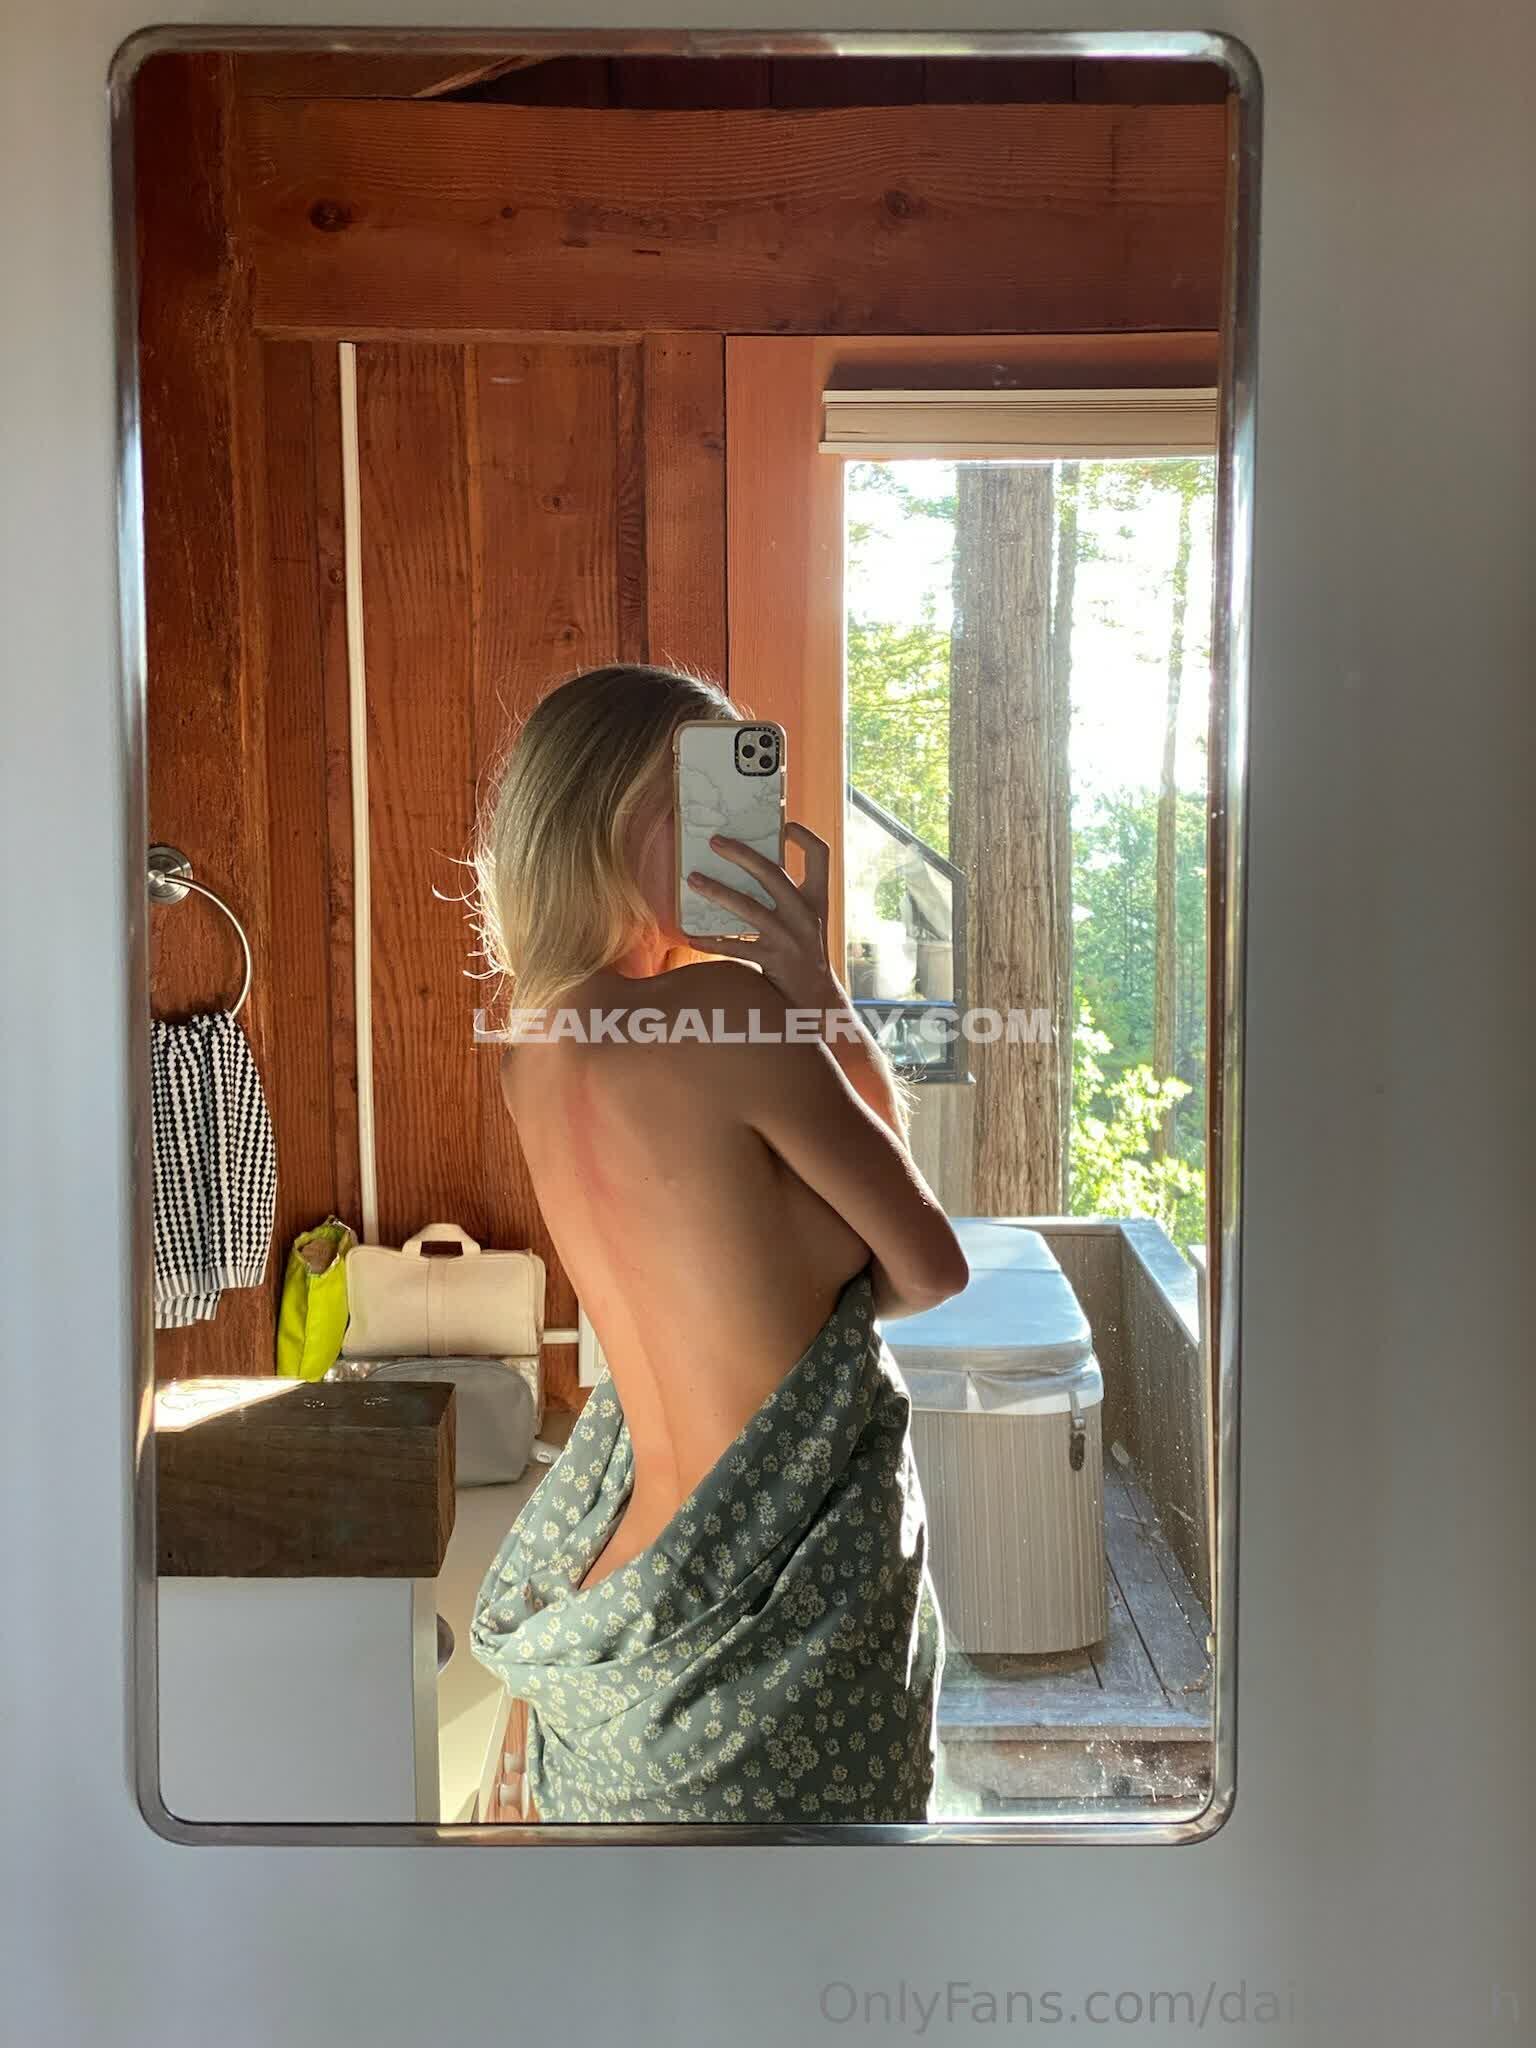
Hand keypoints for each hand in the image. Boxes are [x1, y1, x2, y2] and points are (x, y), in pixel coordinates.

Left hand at [685, 823, 839, 1013]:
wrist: (816, 999)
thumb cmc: (805, 952)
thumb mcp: (808, 919)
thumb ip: (790, 895)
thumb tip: (752, 866)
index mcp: (818, 899)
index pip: (821, 855)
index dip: (804, 836)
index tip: (784, 823)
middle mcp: (806, 915)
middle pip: (772, 873)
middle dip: (741, 854)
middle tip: (715, 841)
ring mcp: (789, 938)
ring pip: (748, 907)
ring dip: (717, 891)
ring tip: (692, 880)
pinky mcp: (772, 960)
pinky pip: (735, 946)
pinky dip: (711, 940)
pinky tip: (691, 935)